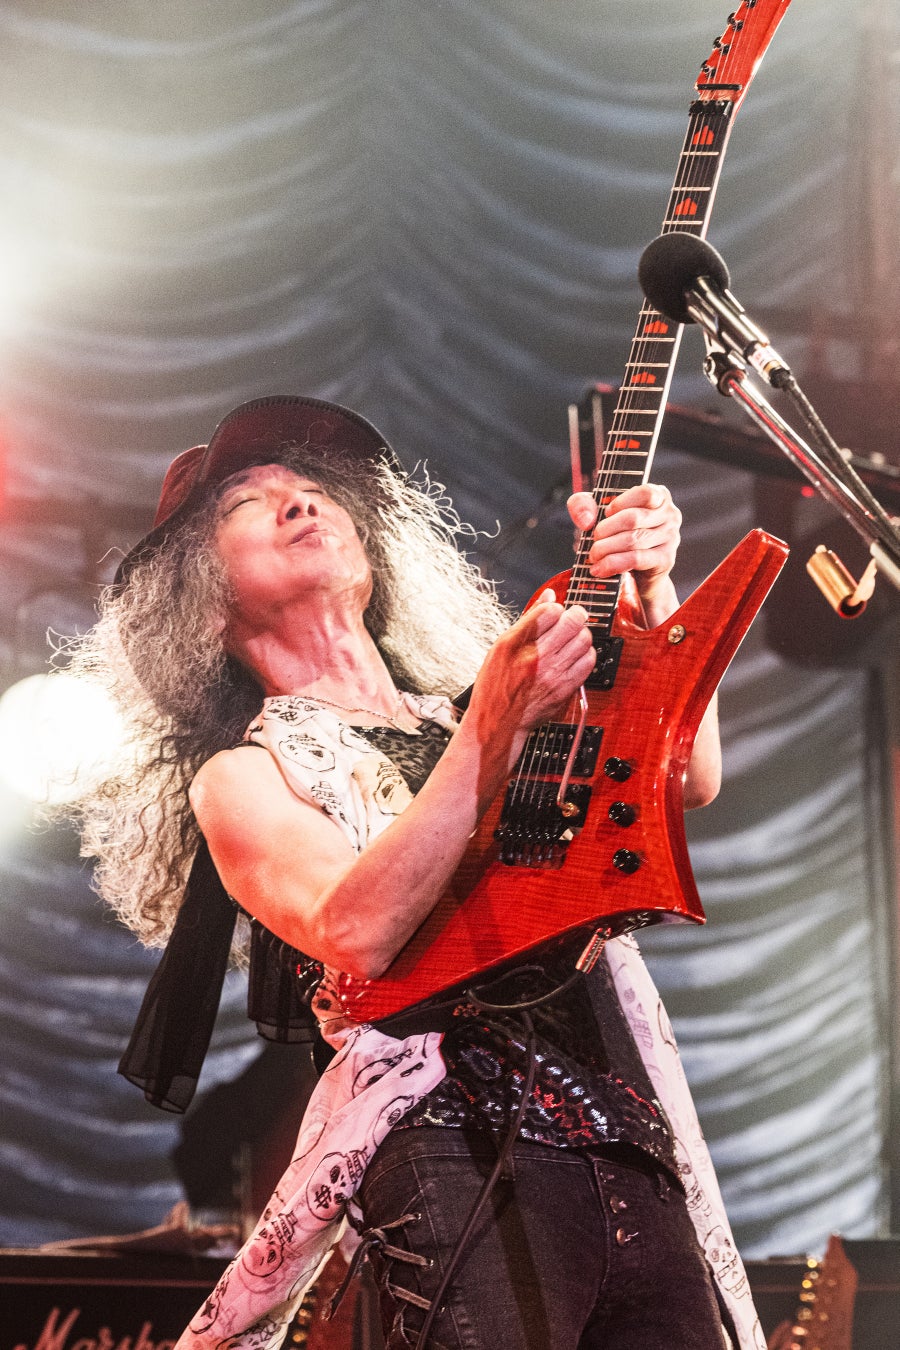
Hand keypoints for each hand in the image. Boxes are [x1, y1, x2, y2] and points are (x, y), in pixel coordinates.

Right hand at [470, 592, 594, 736]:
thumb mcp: (501, 647)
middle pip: (572, 622)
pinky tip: (574, 656)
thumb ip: (528, 620)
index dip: (554, 607)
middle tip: (570, 619)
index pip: (549, 610)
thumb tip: (548, 596)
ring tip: (571, 639)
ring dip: (581, 634)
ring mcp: (553, 675)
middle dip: (574, 615)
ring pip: (584, 640)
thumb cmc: (497, 685)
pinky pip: (588, 662)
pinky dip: (585, 654)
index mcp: (515, 644)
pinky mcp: (566, 689)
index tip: (552, 613)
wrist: (500, 723)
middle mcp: (536, 658)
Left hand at [567, 483, 681, 608]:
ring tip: (593, 556)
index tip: (606, 513)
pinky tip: (600, 569)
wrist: (636, 572)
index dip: (620, 503)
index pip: (644, 493)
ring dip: (606, 548)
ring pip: (633, 539)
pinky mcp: (665, 560)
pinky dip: (613, 564)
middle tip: (593, 540)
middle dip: (606, 530)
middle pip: (633, 518)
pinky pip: (636, 558)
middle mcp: (670, 514)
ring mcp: (671, 538)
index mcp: (658, 496)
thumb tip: (586, 519)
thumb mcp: (597, 513)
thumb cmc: (616, 534)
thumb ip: (583, 505)